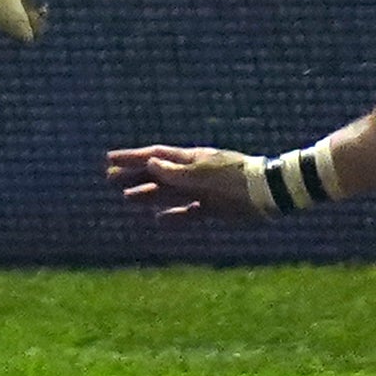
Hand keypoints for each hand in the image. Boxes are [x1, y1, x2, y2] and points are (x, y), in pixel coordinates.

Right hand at [105, 145, 263, 222]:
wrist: (265, 192)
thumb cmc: (233, 177)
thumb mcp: (201, 173)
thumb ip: (174, 171)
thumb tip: (149, 162)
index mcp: (190, 159)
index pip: (155, 156)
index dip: (132, 157)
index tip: (110, 158)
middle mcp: (193, 173)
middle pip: (157, 174)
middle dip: (134, 175)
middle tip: (109, 179)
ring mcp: (201, 191)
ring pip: (168, 193)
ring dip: (147, 195)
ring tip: (126, 198)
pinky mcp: (212, 209)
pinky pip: (186, 213)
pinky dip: (172, 216)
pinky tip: (158, 219)